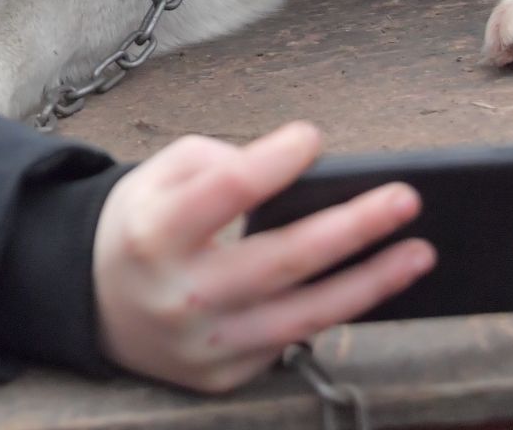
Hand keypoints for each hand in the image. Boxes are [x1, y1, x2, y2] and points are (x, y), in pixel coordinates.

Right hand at [93, 122, 433, 393]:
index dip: (274, 161)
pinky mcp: (221, 376)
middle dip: (352, 227)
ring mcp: (202, 343)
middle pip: (281, 259)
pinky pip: (290, 343)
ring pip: (303, 316)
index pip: (226, 191)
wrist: (94, 302)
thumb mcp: (155, 177)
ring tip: (418, 253)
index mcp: (153, 232)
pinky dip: (332, 313)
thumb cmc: (142, 227)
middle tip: (404, 199)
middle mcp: (178, 293)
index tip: (312, 137)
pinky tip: (367, 286)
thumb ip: (217, 163)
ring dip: (370, 283)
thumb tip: (292, 169)